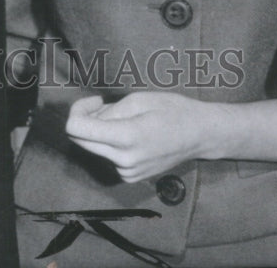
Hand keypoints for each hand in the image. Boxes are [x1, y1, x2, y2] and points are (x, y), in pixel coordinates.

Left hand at [66, 92, 223, 183]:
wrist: (200, 136)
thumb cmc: (173, 110)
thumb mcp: (139, 99)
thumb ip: (109, 110)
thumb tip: (89, 118)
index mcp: (126, 138)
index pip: (76, 129)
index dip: (77, 110)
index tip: (95, 100)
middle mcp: (123, 160)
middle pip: (80, 140)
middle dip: (85, 119)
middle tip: (103, 104)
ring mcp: (127, 172)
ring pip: (93, 148)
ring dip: (98, 131)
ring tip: (123, 117)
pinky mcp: (130, 177)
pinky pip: (107, 156)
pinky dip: (109, 142)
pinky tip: (129, 132)